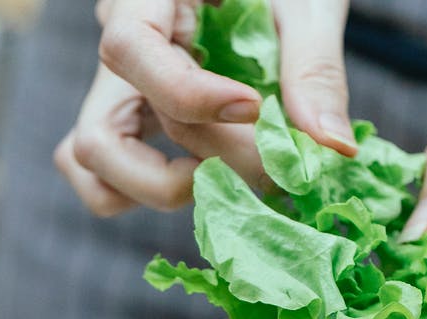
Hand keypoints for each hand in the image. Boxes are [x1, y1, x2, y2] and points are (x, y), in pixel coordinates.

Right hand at [55, 0, 354, 216]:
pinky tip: (215, 177)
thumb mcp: (308, 7)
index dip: (188, 96)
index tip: (255, 109)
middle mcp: (120, 46)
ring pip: (95, 161)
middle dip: (201, 159)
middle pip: (106, 131)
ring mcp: (122, 89)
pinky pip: (106, 175)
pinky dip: (151, 192)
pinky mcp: (136, 122)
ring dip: (165, 187)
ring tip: (238, 173)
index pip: (130, 48)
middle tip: (275, 162)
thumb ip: (315, 69)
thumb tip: (332, 146)